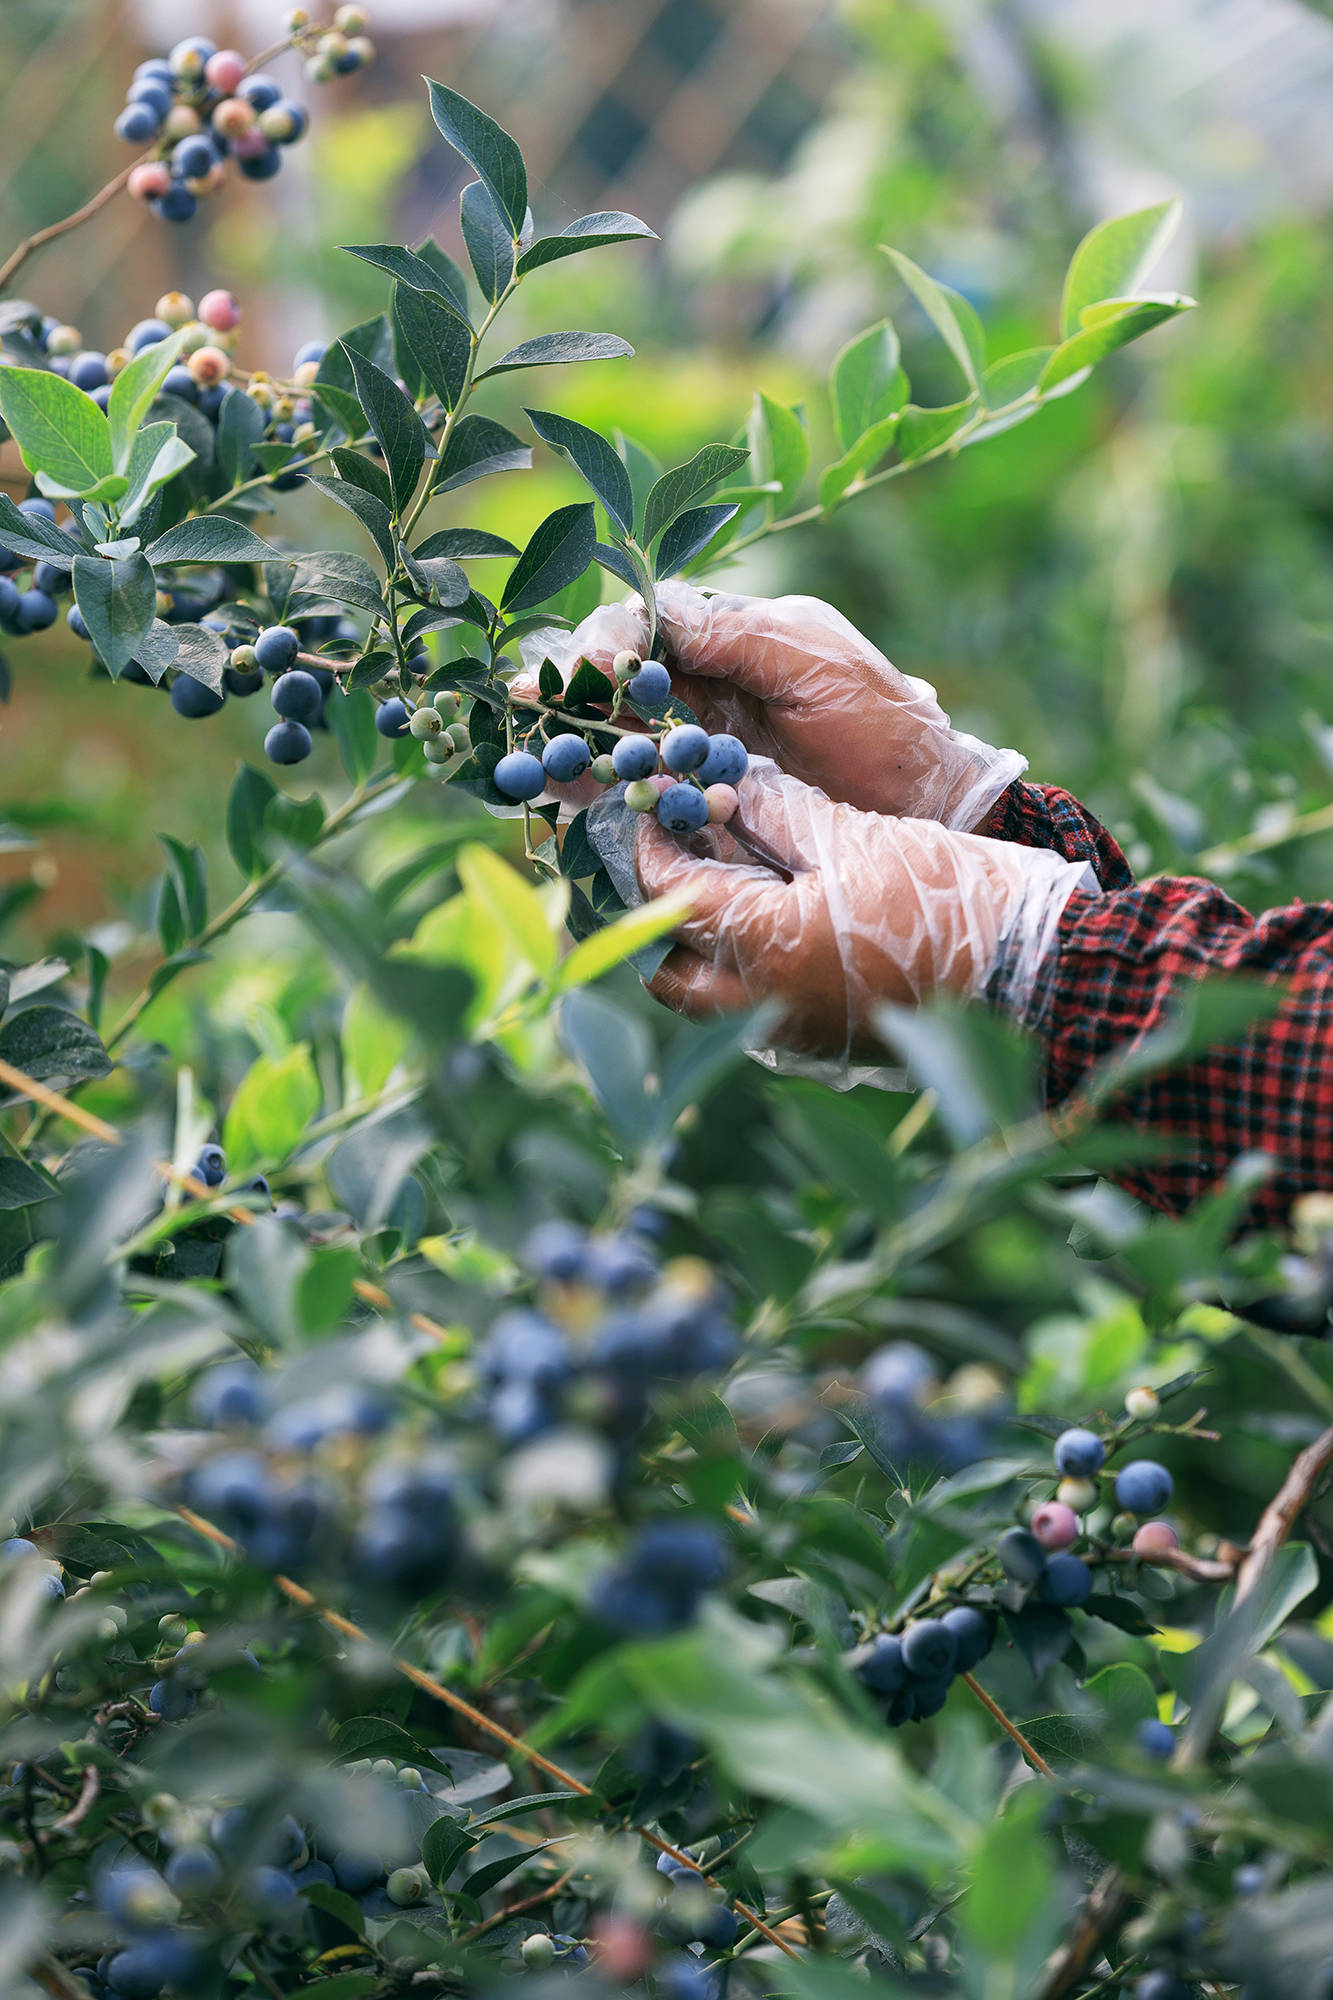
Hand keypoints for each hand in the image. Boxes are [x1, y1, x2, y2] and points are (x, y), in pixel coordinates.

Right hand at [522, 585, 1024, 826]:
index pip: (647, 620)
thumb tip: (653, 614)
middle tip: (533, 712)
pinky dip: (601, 791)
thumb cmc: (885, 726)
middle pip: (617, 676)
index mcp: (733, 636)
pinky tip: (568, 801)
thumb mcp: (818, 666)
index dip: (610, 638)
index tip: (593, 667)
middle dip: (571, 691)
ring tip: (538, 763)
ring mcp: (700, 742)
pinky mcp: (701, 797)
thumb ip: (737, 637)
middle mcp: (706, 684)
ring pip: (616, 731)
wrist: (927, 804)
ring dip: (574, 743)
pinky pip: (638, 786)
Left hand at [634, 763, 1089, 1057]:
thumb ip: (778, 810)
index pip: (670, 896)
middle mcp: (764, 1008)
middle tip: (681, 857)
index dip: (653, 845)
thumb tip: (722, 788)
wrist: (1036, 973)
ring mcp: (793, 1036)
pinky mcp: (823, 1046)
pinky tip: (774, 918)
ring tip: (727, 882)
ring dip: (699, 945)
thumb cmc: (952, 897)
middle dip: (658, 915)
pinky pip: (751, 1013)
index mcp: (768, 948)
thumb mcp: (858, 834)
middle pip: (668, 971)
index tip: (658, 806)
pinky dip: (741, 970)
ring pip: (706, 999)